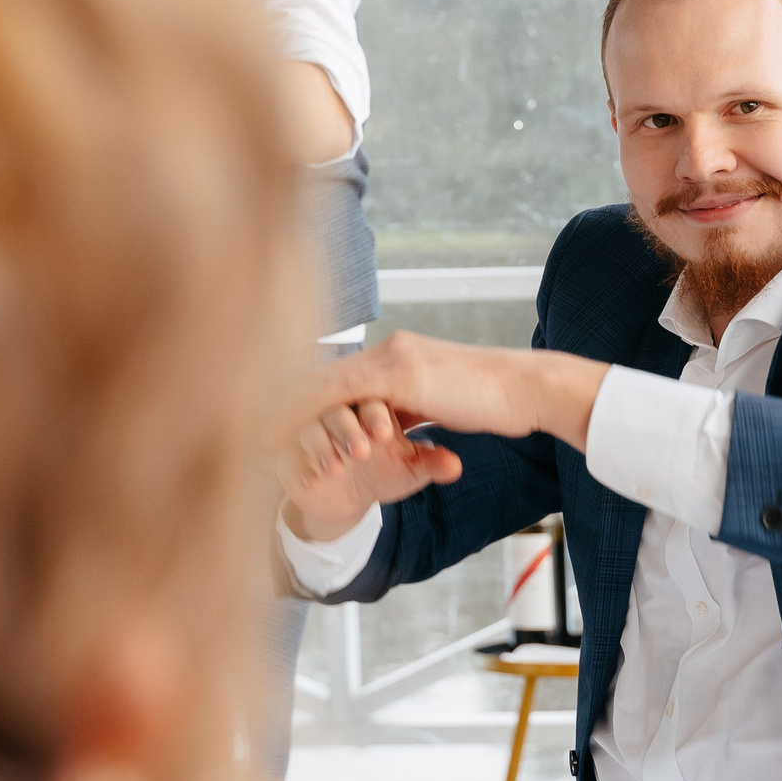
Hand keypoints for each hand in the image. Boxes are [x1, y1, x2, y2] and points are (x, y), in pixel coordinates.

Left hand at [268, 334, 610, 539]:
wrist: (529, 389)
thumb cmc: (501, 402)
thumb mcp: (450, 404)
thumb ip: (422, 408)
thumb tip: (404, 426)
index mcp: (404, 357)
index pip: (346, 377)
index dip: (311, 397)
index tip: (282, 416)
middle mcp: (392, 350)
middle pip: (326, 374)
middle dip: (287, 400)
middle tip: (252, 422)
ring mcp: (394, 358)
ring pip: (325, 380)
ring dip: (286, 406)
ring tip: (255, 430)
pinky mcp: (400, 374)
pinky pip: (338, 392)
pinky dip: (305, 409)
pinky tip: (283, 427)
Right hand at [274, 397, 462, 542]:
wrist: (352, 497)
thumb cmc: (385, 473)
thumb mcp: (412, 469)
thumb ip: (431, 462)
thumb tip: (455, 467)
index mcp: (370, 400)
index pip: (370, 395)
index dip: (374, 413)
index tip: (385, 435)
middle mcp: (337, 409)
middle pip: (336, 405)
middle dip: (347, 428)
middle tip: (362, 451)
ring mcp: (310, 428)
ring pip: (310, 426)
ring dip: (321, 445)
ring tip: (336, 469)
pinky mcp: (288, 451)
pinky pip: (288, 451)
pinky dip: (301, 464)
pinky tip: (313, 479)